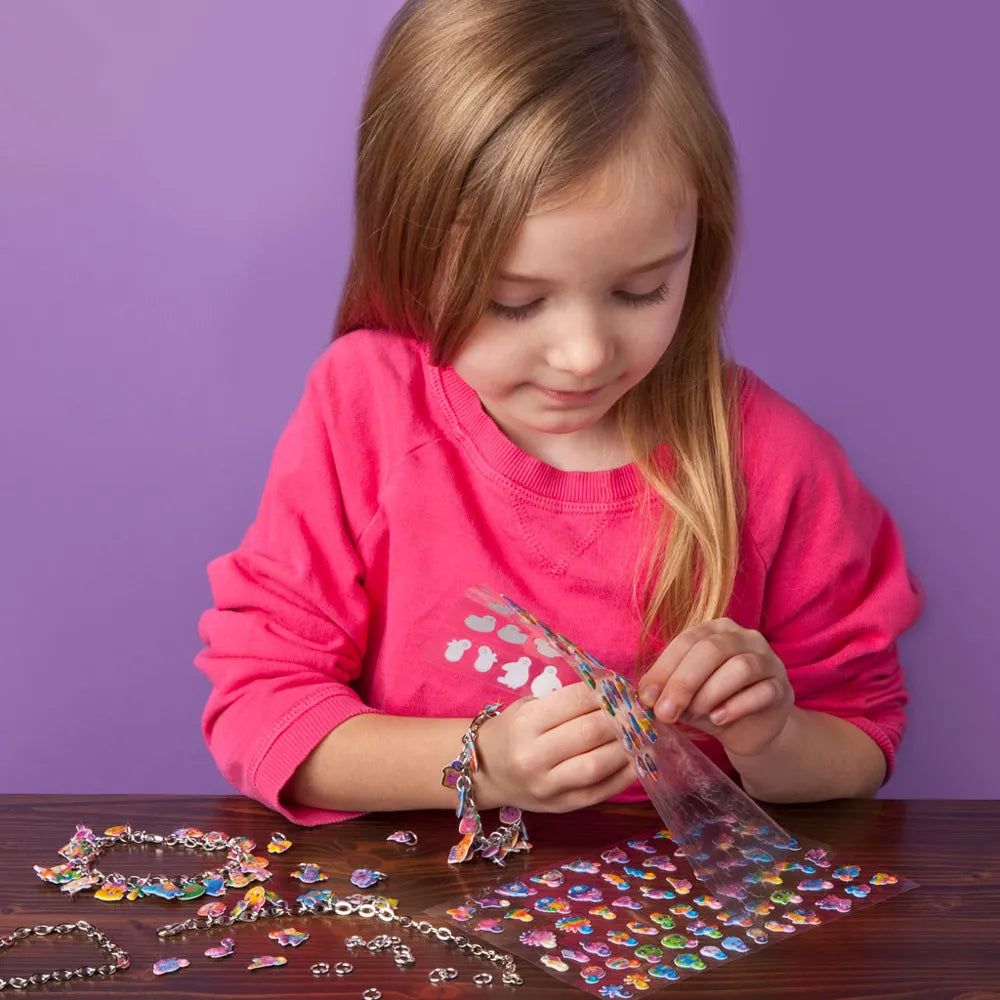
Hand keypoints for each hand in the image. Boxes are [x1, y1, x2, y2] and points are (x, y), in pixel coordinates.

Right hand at [475, 682, 635, 812]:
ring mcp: (548, 785)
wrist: (486, 772)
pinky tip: (638, 759)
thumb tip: (613, 693)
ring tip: (642, 733)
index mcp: (525, 723)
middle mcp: (533, 756)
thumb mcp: (528, 707)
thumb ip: (566, 702)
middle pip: (589, 733)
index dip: (604, 691)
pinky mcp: (563, 806)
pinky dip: (625, 774)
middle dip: (620, 717)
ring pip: (598, 764)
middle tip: (637, 709)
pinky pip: (601, 791)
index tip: (620, 686)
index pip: (574, 701)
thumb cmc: (512, 731)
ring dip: (627, 746)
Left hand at [636, 618, 793, 758]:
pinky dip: (735, 707)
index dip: (664, 669)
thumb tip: (645, 697)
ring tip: (695, 714)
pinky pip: (762, 692)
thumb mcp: (686, 695)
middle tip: (666, 712)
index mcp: (715, 630)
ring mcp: (768, 660)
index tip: (646, 697)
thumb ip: (669, 689)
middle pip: (712, 650)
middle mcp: (744, 637)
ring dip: (710, 693)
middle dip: (683, 683)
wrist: (751, 729)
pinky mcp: (782, 688)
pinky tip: (718, 720)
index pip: (687, 641)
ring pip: (740, 667)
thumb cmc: (712, 703)